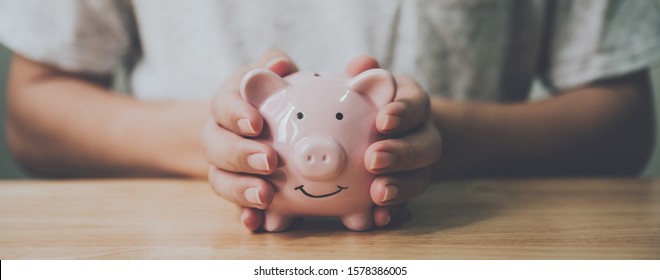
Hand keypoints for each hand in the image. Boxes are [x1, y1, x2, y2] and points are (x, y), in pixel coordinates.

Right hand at [202, 50, 297, 230]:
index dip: (236, 114)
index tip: (256, 122)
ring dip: (241, 190)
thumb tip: (278, 66)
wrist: (255, 127)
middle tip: (269, 161)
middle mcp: (218, 137)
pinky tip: (256, 223)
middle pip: (217, 147)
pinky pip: (234, 207)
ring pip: (220, 180)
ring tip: (266, 196)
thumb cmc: (268, 95)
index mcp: (226, 105)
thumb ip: (274, 65)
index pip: (223, 106)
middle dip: (240, 155)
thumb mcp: (268, 74)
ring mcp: (223, 168)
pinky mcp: (236, 192)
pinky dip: (244, 215)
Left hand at [349, 57, 441, 226]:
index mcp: (411, 103)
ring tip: (378, 194)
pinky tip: (378, 219)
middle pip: (426, 145)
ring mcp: (417, 166)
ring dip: (401, 187)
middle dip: (402, 154)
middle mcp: (421, 134)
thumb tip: (358, 64)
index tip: (383, 120)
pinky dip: (394, 212)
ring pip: (421, 177)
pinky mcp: (406, 189)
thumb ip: (360, 72)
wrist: (377, 130)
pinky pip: (406, 204)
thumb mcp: (362, 81)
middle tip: (373, 159)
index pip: (417, 104)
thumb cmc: (364, 100)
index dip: (404, 112)